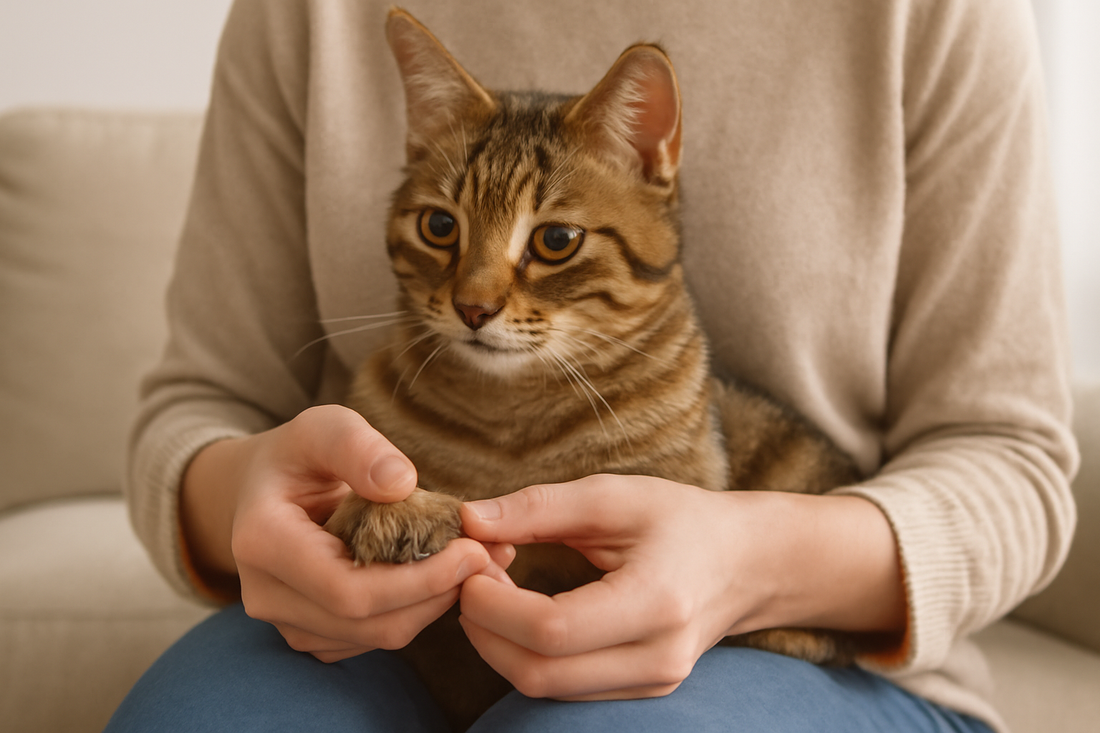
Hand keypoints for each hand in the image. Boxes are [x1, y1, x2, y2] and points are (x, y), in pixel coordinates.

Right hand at [182, 404, 510, 662]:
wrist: (263, 490)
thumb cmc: (298, 455)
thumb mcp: (323, 427)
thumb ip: (357, 447)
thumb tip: (400, 482)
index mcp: (263, 543)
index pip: (349, 590)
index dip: (419, 580)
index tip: (472, 550)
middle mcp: (266, 596)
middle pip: (370, 623)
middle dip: (438, 593)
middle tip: (491, 556)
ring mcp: (287, 622)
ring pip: (378, 637)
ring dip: (436, 604)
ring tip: (478, 560)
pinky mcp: (314, 634)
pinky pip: (375, 638)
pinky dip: (417, 610)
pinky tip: (444, 574)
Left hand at [457, 475, 904, 699]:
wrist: (745, 562)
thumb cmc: (681, 520)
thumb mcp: (614, 496)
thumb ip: (539, 507)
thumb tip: (468, 519)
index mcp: (657, 602)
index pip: (552, 630)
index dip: (494, 604)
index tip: (470, 566)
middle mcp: (657, 658)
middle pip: (539, 673)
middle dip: (485, 629)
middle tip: (472, 578)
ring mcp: (651, 684)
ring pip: (544, 688)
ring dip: (499, 644)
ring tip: (494, 589)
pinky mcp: (639, 692)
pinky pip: (562, 688)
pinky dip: (525, 654)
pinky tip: (521, 611)